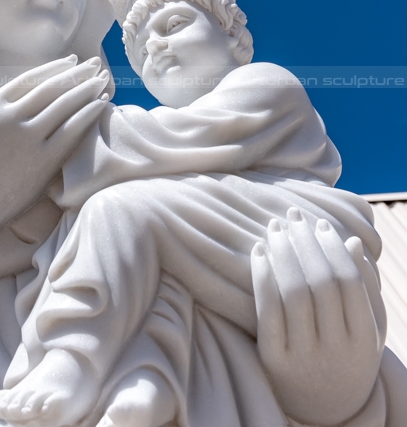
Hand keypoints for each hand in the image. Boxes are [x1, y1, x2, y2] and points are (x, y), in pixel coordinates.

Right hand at [0, 55, 109, 234]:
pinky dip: (88, 114)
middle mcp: (12, 116)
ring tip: (103, 79)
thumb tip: (17, 107)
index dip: (55, 68)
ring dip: (87, 89)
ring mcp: (28, 139)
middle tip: (95, 64)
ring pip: (65, 105)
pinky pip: (71, 132)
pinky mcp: (42, 162)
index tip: (72, 61)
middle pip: (52, 87)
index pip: (31, 79)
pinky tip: (101, 103)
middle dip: (77, 74)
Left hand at [251, 208, 385, 424]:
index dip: (332, 248)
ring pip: (292, 293)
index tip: (319, 224)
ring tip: (275, 228)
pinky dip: (262, 276)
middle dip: (305, 242)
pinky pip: (266, 310)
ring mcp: (303, 357)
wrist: (322, 410)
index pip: (349, 283)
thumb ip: (363, 288)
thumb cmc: (344, 355)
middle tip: (292, 216)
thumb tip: (349, 240)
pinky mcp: (273, 360)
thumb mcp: (364, 330)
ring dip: (282, 253)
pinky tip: (259, 252)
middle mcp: (336, 351)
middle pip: (319, 283)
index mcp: (363, 342)